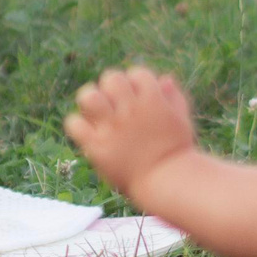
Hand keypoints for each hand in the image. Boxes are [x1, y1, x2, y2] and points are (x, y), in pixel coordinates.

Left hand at [65, 65, 198, 208]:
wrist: (167, 183)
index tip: (139, 98)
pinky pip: (75, 124)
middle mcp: (131, 111)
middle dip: (112, 87)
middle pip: (111, 78)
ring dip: (91, 100)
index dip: (137, 82)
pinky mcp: (97, 146)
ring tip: (97, 113)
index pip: (137, 73)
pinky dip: (78, 125)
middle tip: (115, 104)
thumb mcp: (181, 121)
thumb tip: (163, 78)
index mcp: (153, 101)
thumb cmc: (176, 152)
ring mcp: (112, 128)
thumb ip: (173, 97)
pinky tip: (89, 133)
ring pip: (89, 96)